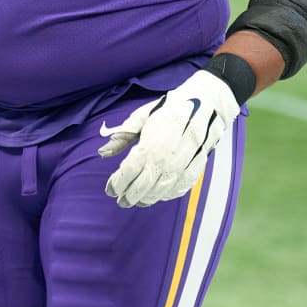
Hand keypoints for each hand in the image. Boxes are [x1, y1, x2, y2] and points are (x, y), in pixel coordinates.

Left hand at [98, 70, 238, 206]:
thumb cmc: (169, 109)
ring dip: (145, 200)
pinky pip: (177, 190)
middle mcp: (163, 163)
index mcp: (148, 149)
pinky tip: (158, 195)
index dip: (116, 185)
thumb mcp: (141, 117)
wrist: (204, 105)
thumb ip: (122, 136)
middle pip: (141, 188)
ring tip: (137, 201)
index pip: (127, 174)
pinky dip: (165, 196)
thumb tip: (102, 152)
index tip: (110, 190)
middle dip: (128, 197)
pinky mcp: (194, 171)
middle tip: (121, 200)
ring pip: (159, 193)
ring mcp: (180, 169)